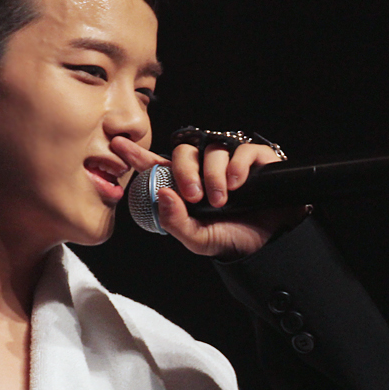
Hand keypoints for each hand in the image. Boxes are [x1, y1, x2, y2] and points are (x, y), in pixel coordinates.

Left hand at [110, 136, 307, 258]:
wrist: (271, 244)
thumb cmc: (232, 238)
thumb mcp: (198, 238)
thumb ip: (176, 222)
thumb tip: (162, 194)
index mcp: (186, 185)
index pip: (158, 165)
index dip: (138, 155)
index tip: (118, 145)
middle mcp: (206, 168)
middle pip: (184, 152)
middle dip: (184, 172)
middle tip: (193, 196)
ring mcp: (231, 161)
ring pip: (213, 149)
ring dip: (213, 175)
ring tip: (221, 200)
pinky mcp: (256, 159)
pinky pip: (242, 149)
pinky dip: (237, 166)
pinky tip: (238, 184)